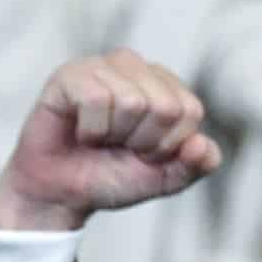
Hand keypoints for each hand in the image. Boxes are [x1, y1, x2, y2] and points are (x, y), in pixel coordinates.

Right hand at [0, 50, 222, 233]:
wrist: (61, 194)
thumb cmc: (111, 177)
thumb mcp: (164, 179)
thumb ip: (194, 166)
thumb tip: (201, 145)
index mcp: (165, 86)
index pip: (190, 111)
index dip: (167, 145)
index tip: (144, 153)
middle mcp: (136, 67)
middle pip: (164, 106)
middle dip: (142, 142)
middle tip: (118, 146)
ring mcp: (102, 67)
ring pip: (131, 102)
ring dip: (113, 136)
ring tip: (99, 138)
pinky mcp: (70, 74)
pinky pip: (96, 100)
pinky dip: (89, 130)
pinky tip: (80, 131)